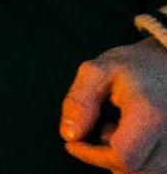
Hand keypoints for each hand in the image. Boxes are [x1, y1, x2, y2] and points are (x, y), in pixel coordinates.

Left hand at [62, 39, 166, 171]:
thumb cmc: (134, 66)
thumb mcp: (98, 71)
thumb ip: (79, 101)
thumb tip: (70, 135)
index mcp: (150, 116)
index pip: (122, 158)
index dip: (92, 155)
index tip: (75, 141)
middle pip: (135, 172)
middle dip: (108, 158)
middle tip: (102, 130)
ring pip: (148, 173)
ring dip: (126, 161)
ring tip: (121, 132)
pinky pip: (158, 168)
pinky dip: (142, 161)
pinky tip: (136, 140)